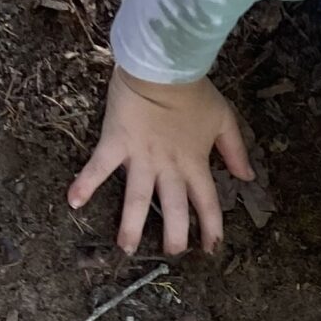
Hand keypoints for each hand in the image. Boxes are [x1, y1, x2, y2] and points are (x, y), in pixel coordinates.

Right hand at [67, 67, 253, 254]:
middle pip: (172, 209)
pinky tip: (72, 202)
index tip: (211, 248)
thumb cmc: (194, 91)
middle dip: (173, 236)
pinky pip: (98, 167)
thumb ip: (235, 151)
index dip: (211, 228)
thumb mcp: (224, 119)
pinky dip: (85, 183)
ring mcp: (141, 158)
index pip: (206, 203)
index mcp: (194, 163)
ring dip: (131, 226)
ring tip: (126, 249)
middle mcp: (168, 167)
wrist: (162, 66)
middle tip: (171, 254)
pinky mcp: (115, 144)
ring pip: (136, 199)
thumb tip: (248, 178)